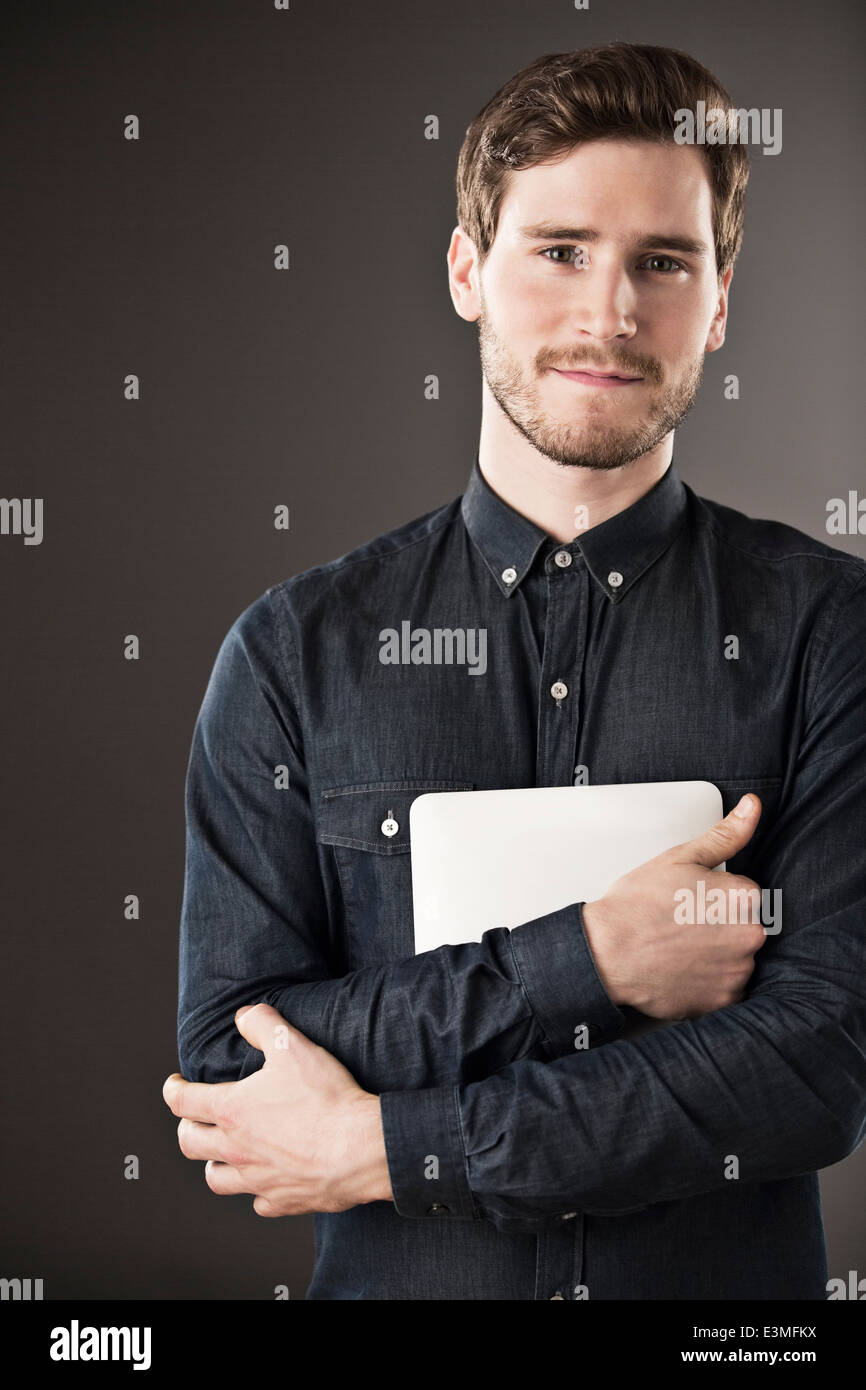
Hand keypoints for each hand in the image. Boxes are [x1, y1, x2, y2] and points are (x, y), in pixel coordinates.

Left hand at [162, 1002, 392, 1215]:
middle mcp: (236, 1149)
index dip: (173, 1089)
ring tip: (222, 1152)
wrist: (360, 1147)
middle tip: (194, 1117)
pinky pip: (258, 1202)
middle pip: (190, 1143)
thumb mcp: (292, 1045)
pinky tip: (266, 1179)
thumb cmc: (325, 1098)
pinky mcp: (281, 1200)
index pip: (182, 1101)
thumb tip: (244, 1016)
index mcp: (232, 1111)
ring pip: (216, 1178)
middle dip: (186, 1127)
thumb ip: (263, 1023)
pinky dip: (256, 1191)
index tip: (175, 1084)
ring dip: (214, 1163)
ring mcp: (257, 1179)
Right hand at [582, 794, 767, 1018]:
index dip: (715, 896)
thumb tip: (753, 807)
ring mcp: (737, 971)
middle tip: (682, 924)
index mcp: (743, 897)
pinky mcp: (723, 1000)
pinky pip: (726, 987)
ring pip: (737, 957)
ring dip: (716, 953)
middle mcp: (749, 935)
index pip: (745, 894)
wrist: (607, 953)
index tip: (690, 901)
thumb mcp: (680, 857)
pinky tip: (683, 967)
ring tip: (679, 947)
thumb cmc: (637, 905)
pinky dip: (709, 980)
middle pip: (745, 926)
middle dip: (720, 924)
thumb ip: (725, 834)